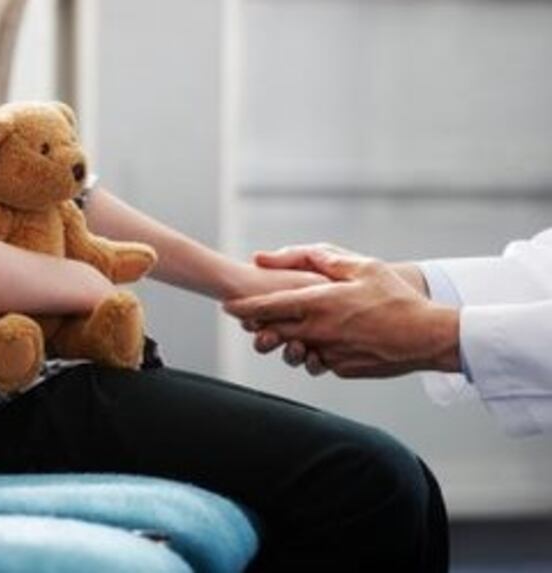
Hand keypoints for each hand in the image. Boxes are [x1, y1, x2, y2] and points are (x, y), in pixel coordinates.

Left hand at [224, 246, 461, 377]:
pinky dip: (316, 350)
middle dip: (258, 326)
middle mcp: (317, 332)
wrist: (427, 337)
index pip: (266, 308)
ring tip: (295, 329)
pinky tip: (330, 339)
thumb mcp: (360, 267)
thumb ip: (316, 259)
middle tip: (252, 319)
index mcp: (319, 304)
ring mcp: (327, 354)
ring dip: (287, 341)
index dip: (242, 308)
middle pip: (271, 332)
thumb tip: (272, 255)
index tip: (226, 306)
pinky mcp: (339, 369)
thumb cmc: (395, 297)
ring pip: (291, 350)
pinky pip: (317, 360)